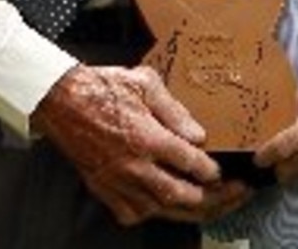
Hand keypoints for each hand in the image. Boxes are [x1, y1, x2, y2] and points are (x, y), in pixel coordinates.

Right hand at [30, 64, 250, 225]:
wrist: (63, 102)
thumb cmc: (103, 88)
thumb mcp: (145, 82)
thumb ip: (174, 109)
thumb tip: (197, 135)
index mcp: (148, 137)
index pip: (191, 164)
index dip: (213, 171)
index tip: (224, 172)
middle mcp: (136, 166)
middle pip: (182, 195)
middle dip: (214, 198)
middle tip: (234, 194)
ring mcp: (119, 182)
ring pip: (162, 210)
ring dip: (190, 211)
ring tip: (213, 207)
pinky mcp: (105, 190)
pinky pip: (134, 214)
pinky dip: (155, 213)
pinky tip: (168, 208)